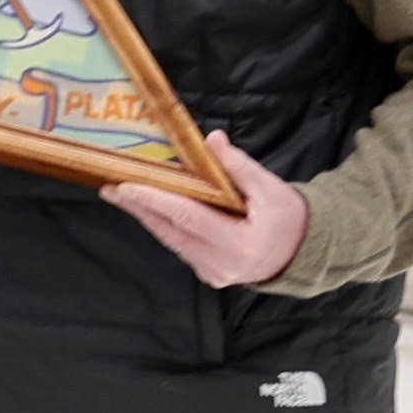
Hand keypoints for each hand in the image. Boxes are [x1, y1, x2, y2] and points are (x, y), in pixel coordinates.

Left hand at [104, 131, 308, 287]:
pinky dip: (163, 225)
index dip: (154, 200)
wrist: (304, 254)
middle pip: (169, 230)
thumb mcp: (271, 188)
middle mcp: (220, 264)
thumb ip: (239, 165)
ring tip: (121, 193)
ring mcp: (211, 272)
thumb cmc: (290, 218)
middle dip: (138, 206)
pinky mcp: (207, 273)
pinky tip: (147, 209)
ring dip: (146, 215)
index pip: (186, 217)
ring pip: (170, 239)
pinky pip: (178, 245)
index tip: (125, 186)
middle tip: (109, 186)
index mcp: (238, 245)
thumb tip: (211, 139)